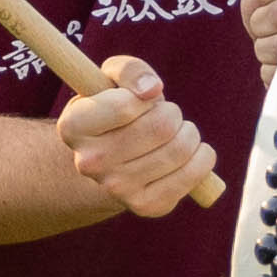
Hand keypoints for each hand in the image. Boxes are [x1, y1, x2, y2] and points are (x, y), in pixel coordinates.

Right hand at [54, 52, 221, 217]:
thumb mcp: (112, 79)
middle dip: (173, 113)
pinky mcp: (145, 206)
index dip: (144, 95)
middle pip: (161, 127)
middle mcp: (89, 163)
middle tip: (165, 116)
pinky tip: (191, 153)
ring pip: (180, 149)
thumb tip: (152, 89)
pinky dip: (203, 156)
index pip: (124, 105)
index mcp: (73, 126)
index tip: (142, 100)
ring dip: (189, 133)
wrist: (112, 162)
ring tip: (176, 134)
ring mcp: (116, 189)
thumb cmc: (116, 110)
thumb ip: (129, 70)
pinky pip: (193, 174)